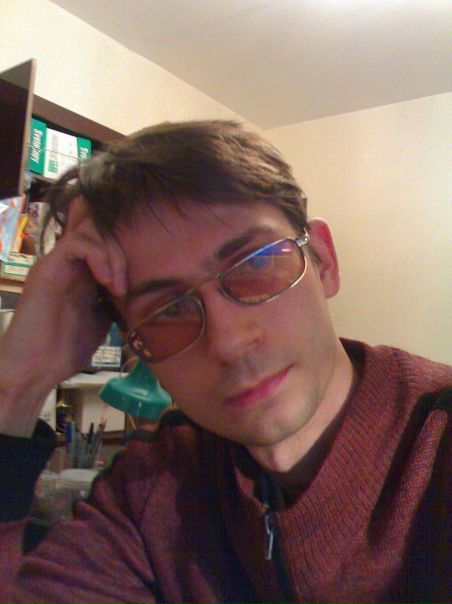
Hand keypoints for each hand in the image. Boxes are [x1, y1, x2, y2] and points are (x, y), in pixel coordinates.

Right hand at [0, 197, 126, 435]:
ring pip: (89, 228)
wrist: (36, 370)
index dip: (122, 234)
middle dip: (122, 245)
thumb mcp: (102, 317)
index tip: (141, 262)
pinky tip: (107, 283)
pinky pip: (76, 243)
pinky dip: (98, 258)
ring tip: (118, 288)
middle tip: (126, 285)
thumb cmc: (66, 348)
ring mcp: (56, 263)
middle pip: (97, 222)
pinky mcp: (47, 270)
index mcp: (80, 269)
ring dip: (113, 255)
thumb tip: (141, 288)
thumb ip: (114, 296)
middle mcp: (68, 260)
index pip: (99, 231)